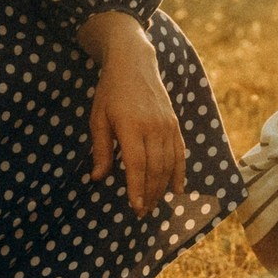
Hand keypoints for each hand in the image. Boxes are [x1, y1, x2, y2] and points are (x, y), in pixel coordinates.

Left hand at [81, 14, 184, 216]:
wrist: (134, 64)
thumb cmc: (110, 92)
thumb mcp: (98, 118)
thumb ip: (101, 149)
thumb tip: (98, 178)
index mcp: (131, 126)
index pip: (136, 164)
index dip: (137, 188)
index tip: (135, 207)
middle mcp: (153, 127)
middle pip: (155, 168)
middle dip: (149, 193)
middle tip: (142, 213)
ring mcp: (167, 125)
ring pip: (169, 163)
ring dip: (162, 187)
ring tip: (154, 204)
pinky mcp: (175, 124)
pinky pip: (180, 153)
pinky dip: (179, 172)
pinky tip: (177, 189)